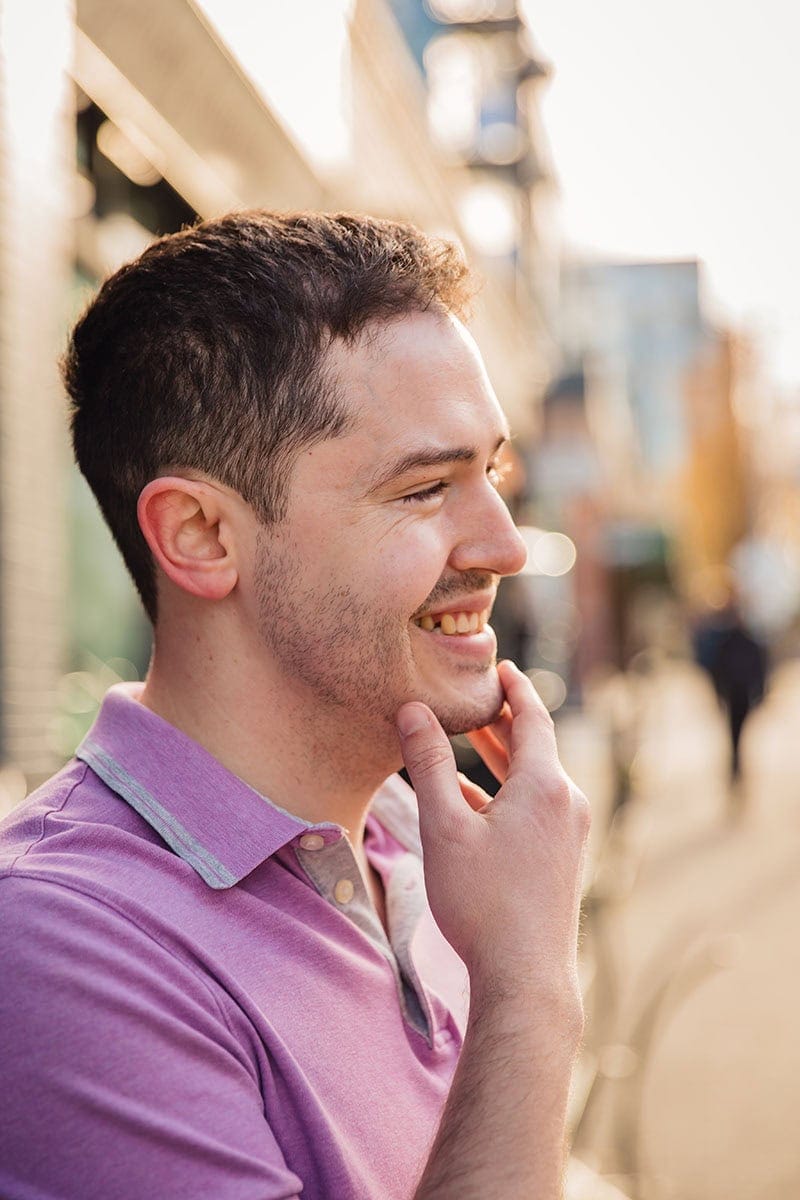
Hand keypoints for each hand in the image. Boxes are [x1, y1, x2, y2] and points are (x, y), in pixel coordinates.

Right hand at [396, 661, 589, 1000]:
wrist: (526, 977)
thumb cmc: (482, 902)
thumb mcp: (444, 827)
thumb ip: (429, 764)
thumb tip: (412, 711)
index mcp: (545, 785)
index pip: (534, 717)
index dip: (514, 689)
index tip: (500, 666)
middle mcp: (567, 803)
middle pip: (536, 746)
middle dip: (504, 721)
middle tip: (476, 696)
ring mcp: (570, 834)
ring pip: (534, 780)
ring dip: (503, 759)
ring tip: (471, 739)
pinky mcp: (563, 860)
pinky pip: (536, 809)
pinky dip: (506, 794)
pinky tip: (471, 801)